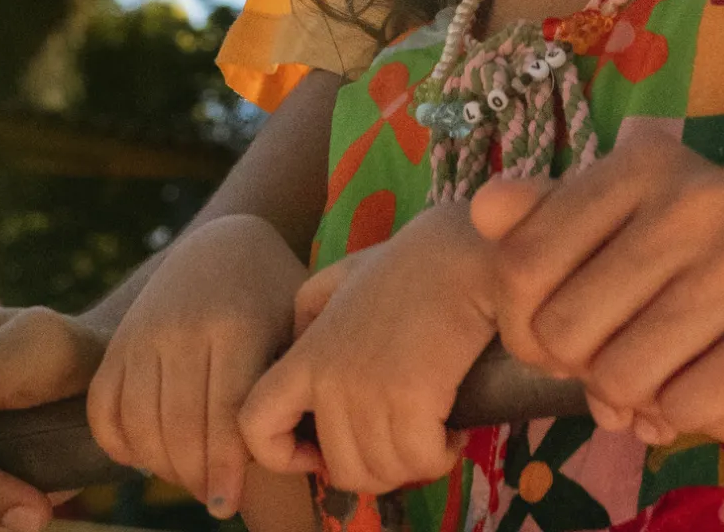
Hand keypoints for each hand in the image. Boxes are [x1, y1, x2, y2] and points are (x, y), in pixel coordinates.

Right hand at [86, 213, 308, 516]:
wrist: (223, 243)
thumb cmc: (273, 294)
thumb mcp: (296, 321)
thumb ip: (298, 379)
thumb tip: (306, 453)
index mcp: (237, 324)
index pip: (225, 416)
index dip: (225, 469)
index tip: (227, 505)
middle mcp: (184, 327)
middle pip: (181, 430)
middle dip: (196, 477)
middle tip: (215, 497)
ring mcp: (144, 331)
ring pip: (140, 425)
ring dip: (161, 466)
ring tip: (190, 476)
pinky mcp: (117, 340)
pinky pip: (103, 409)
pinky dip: (119, 443)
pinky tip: (149, 454)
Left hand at [239, 203, 498, 494]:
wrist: (467, 253)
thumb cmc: (414, 263)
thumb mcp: (346, 274)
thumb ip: (312, 310)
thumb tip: (299, 344)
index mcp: (309, 355)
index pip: (256, 425)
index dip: (280, 455)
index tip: (319, 453)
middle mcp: (331, 381)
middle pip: (340, 470)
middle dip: (376, 468)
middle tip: (404, 441)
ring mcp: (369, 393)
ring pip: (383, 471)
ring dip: (412, 464)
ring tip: (432, 434)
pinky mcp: (412, 399)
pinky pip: (420, 460)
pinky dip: (439, 457)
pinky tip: (452, 434)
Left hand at [468, 128, 723, 444]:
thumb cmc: (714, 262)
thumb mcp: (634, 223)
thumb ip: (552, 218)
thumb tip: (484, 205)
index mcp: (646, 162)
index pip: (522, 260)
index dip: (524, 320)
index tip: (560, 329)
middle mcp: (697, 197)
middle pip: (565, 328)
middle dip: (579, 365)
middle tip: (619, 357)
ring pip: (619, 375)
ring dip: (632, 397)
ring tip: (664, 372)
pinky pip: (683, 405)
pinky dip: (680, 413)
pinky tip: (708, 384)